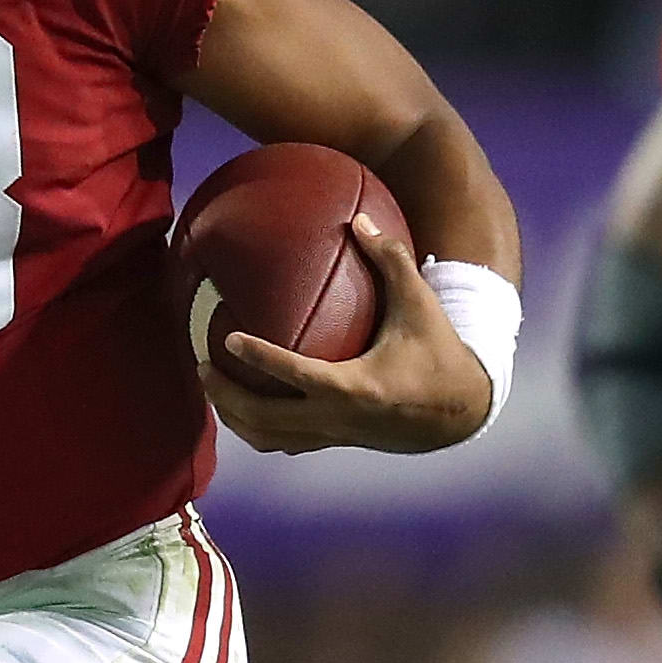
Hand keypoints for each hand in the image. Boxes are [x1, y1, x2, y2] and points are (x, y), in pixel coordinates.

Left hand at [201, 219, 494, 454]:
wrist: (461, 413)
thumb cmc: (440, 353)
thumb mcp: (420, 304)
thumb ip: (391, 260)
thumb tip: (359, 220)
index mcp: (356, 387)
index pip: (295, 374)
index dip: (259, 358)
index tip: (226, 338)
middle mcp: (339, 418)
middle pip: (265, 418)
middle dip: (226, 395)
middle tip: (200, 365)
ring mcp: (335, 435)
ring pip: (269, 438)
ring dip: (234, 417)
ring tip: (210, 386)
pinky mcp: (336, 442)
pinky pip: (285, 443)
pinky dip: (257, 428)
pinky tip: (241, 406)